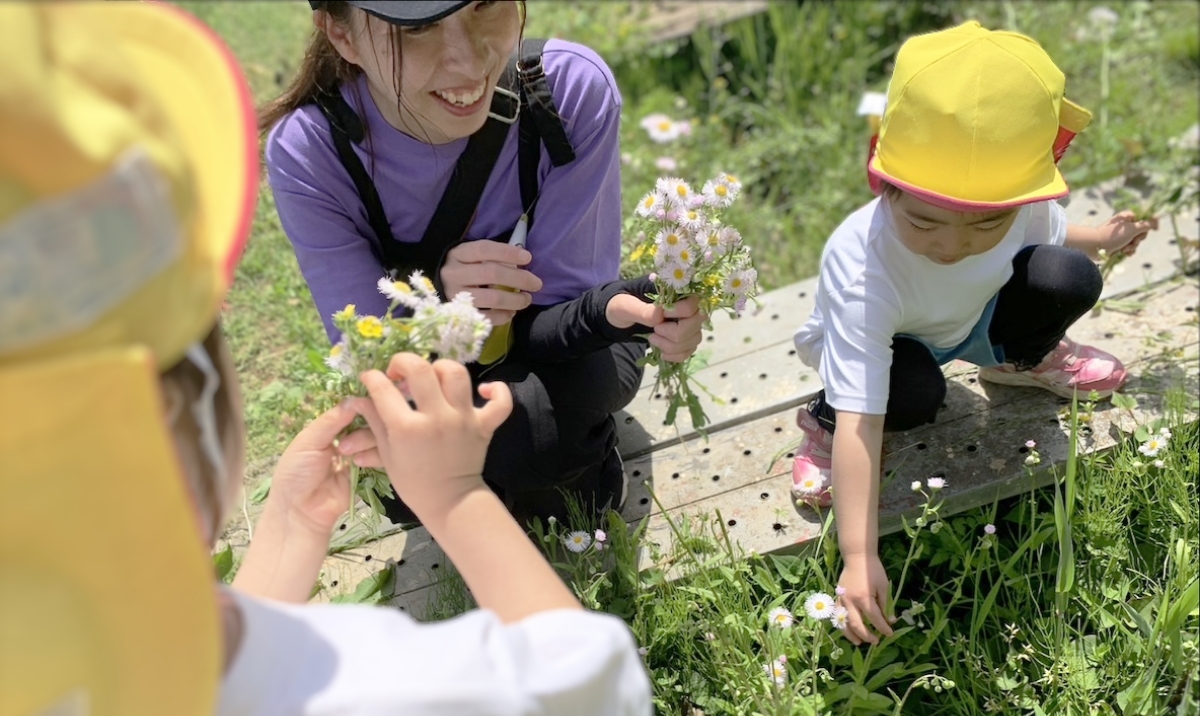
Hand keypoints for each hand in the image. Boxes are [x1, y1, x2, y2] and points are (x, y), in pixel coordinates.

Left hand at [268, 400, 379, 534]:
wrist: (300, 512)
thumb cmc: (296, 474)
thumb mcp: (307, 442)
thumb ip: (331, 421)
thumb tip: (353, 399)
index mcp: (325, 429)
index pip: (347, 410)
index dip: (358, 403)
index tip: (371, 395)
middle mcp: (342, 439)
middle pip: (364, 422)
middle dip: (364, 422)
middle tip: (360, 428)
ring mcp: (356, 456)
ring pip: (373, 438)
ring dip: (365, 440)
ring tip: (349, 453)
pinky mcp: (365, 472)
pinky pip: (377, 458)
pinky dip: (374, 455)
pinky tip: (363, 459)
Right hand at [356, 354, 512, 521]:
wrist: (449, 501)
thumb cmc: (413, 480)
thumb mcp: (388, 452)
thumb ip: (374, 420)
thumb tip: (357, 396)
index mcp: (407, 428)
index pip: (383, 388)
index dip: (372, 378)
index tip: (371, 378)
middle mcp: (436, 418)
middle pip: (421, 369)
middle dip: (403, 362)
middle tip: (399, 372)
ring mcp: (463, 419)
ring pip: (456, 374)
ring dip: (440, 369)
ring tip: (432, 378)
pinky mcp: (485, 425)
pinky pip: (501, 401)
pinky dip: (496, 390)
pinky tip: (482, 390)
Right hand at [441, 240, 542, 325]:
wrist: (437, 287)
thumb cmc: (462, 269)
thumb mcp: (471, 257)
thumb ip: (492, 257)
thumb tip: (521, 263)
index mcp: (458, 254)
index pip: (484, 249)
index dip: (508, 252)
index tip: (528, 257)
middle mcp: (453, 273)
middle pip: (492, 273)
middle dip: (519, 278)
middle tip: (536, 284)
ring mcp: (455, 295)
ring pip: (491, 297)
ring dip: (514, 299)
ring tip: (526, 299)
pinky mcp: (458, 314)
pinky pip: (485, 317)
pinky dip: (502, 316)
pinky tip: (511, 312)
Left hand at [606, 294, 705, 362]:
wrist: (618, 317)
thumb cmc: (621, 305)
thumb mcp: (625, 306)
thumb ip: (642, 310)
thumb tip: (661, 314)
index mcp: (674, 292)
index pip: (693, 303)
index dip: (680, 313)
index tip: (661, 316)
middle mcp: (686, 307)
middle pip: (696, 324)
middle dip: (675, 333)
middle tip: (655, 331)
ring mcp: (687, 323)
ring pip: (694, 339)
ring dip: (672, 346)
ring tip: (652, 340)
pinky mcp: (684, 338)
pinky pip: (689, 351)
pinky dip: (676, 356)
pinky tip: (662, 353)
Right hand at [837, 553, 894, 645]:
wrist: (856, 557)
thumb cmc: (872, 570)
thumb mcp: (883, 586)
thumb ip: (886, 605)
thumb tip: (890, 620)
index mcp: (864, 598)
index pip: (875, 619)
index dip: (883, 628)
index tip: (890, 634)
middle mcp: (851, 602)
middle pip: (857, 625)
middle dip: (867, 636)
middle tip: (875, 641)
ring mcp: (842, 600)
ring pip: (844, 622)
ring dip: (851, 634)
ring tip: (859, 642)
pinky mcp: (837, 597)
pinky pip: (837, 615)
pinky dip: (842, 624)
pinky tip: (847, 629)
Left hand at [1098, 211, 1157, 256]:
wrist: (1094, 246)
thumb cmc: (1113, 236)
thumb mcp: (1132, 229)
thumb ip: (1146, 225)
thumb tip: (1156, 220)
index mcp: (1128, 217)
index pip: (1145, 218)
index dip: (1150, 224)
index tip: (1156, 229)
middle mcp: (1125, 224)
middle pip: (1141, 231)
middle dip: (1138, 238)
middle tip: (1132, 240)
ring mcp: (1121, 235)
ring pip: (1135, 241)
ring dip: (1132, 246)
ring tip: (1124, 248)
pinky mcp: (1117, 244)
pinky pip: (1129, 247)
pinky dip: (1127, 251)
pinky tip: (1123, 253)